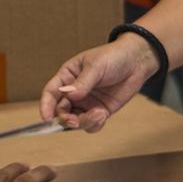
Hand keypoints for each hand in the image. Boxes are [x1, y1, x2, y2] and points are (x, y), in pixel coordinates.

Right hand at [41, 34, 159, 131]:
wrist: (137, 61)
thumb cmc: (113, 57)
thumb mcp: (96, 66)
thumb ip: (82, 82)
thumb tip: (68, 94)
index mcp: (67, 76)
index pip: (51, 92)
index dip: (46, 106)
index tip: (46, 118)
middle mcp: (73, 92)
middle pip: (61, 111)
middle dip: (65, 119)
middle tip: (74, 121)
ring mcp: (86, 103)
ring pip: (75, 121)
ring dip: (82, 122)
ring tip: (98, 114)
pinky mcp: (100, 111)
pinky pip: (91, 124)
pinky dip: (94, 124)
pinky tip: (103, 114)